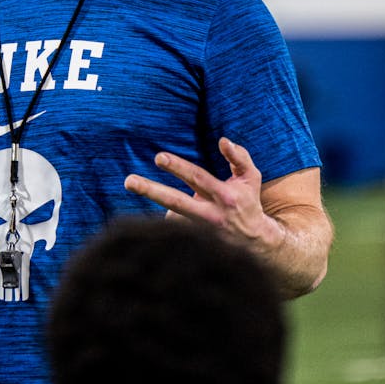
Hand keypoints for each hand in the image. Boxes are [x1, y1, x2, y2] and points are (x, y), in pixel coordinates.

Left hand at [123, 137, 280, 250]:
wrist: (255, 241)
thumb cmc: (248, 201)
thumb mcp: (251, 177)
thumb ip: (239, 157)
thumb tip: (223, 140)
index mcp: (224, 196)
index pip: (197, 178)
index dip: (178, 167)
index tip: (158, 157)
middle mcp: (210, 215)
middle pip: (176, 202)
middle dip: (150, 190)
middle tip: (129, 181)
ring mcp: (200, 232)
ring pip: (170, 218)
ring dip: (155, 203)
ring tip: (136, 186)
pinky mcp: (193, 243)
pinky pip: (172, 227)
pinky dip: (168, 218)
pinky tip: (167, 215)